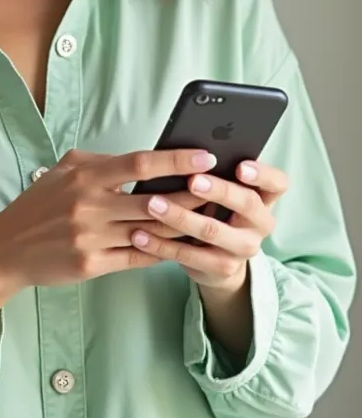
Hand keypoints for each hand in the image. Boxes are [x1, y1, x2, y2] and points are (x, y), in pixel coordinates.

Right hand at [0, 147, 215, 294]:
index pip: (139, 163)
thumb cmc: (40, 205)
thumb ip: (100, 164)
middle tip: (223, 188)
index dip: (175, 159)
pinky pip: (138, 257)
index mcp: (85, 176)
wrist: (7, 248)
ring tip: (211, 218)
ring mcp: (91, 237)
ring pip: (151, 231)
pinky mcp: (92, 264)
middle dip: (193, 194)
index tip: (205, 155)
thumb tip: (141, 160)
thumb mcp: (64, 171)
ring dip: (183, 225)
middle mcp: (90, 205)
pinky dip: (162, 251)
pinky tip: (182, 245)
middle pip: (154, 200)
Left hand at [130, 160, 288, 290]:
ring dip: (180, 216)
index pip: (278, 183)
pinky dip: (160, 245)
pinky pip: (188, 256)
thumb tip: (185, 148)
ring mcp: (243, 249)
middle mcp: (260, 223)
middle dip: (218, 190)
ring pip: (213, 231)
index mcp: (264, 198)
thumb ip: (214, 172)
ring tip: (152, 203)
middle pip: (247, 203)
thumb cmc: (216, 210)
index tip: (240, 166)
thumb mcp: (223, 193)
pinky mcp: (221, 268)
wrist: (217, 260)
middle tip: (191, 180)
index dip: (262, 174)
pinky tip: (138, 235)